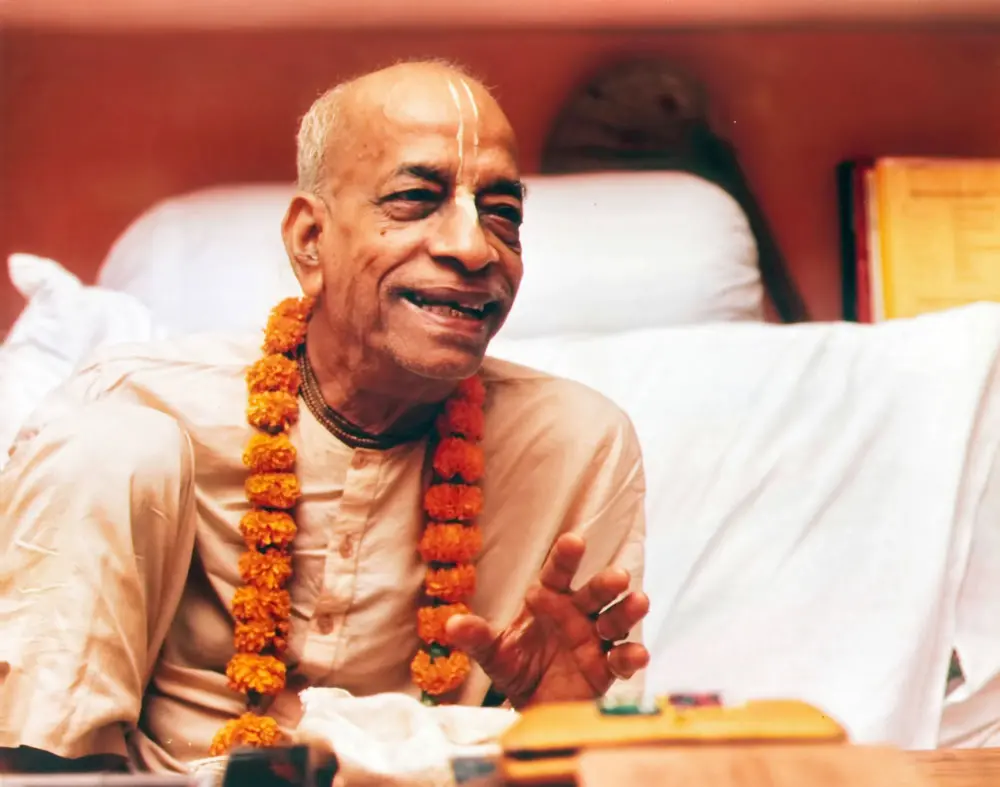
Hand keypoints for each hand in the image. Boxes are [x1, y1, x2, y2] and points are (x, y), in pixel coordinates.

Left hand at [445, 533, 648, 708]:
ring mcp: (594, 639)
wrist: (530, 705)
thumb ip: (477, 637)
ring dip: (627, 611)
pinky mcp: (606, 668)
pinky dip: (631, 657)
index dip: (566, 557)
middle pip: (594, 593)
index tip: (574, 541)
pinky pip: (621, 660)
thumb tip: (451, 624)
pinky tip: (638, 655)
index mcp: (548, 599)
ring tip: (639, 601)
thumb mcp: (493, 653)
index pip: (558, 572)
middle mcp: (575, 614)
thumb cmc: (515, 667)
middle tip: (618, 577)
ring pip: (615, 620)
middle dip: (606, 584)